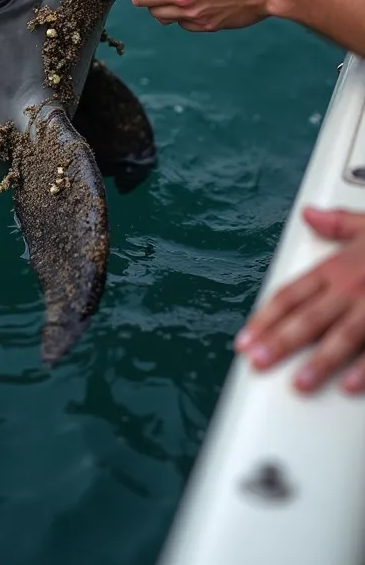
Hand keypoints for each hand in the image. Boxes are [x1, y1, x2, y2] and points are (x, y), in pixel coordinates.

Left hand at [236, 208, 364, 393]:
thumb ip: (338, 224)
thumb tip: (309, 215)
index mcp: (340, 266)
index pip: (293, 293)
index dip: (267, 316)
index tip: (247, 337)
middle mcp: (354, 287)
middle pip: (310, 317)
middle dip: (280, 341)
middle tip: (257, 362)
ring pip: (344, 336)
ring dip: (319, 360)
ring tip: (298, 383)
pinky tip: (350, 386)